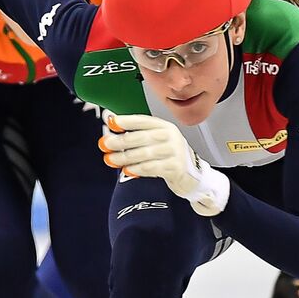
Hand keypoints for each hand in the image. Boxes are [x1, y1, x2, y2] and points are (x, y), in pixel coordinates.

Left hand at [99, 114, 230, 215]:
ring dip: (125, 157)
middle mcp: (171, 136)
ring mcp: (174, 152)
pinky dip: (137, 169)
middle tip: (106, 143)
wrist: (192, 175)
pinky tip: (127, 170)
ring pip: (144, 153)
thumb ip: (137, 135)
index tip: (111, 122)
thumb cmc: (169, 157)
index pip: (143, 121)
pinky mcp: (175, 167)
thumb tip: (112, 127)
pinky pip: (151, 167)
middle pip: (142, 137)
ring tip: (110, 159)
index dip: (126, 121)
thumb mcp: (157, 142)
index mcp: (164, 126)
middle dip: (121, 140)